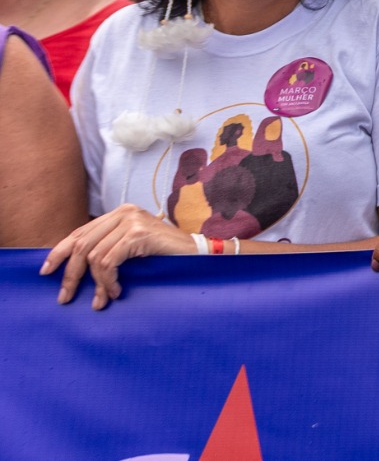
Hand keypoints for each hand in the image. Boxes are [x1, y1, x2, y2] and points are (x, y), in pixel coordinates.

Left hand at [40, 205, 195, 309]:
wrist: (198, 254)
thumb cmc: (165, 255)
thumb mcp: (132, 247)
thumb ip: (109, 247)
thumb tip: (74, 267)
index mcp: (119, 213)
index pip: (80, 232)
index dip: (59, 252)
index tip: (46, 272)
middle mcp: (124, 213)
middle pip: (81, 244)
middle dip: (71, 274)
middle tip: (66, 297)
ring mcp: (131, 222)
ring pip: (94, 256)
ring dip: (96, 284)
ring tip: (103, 299)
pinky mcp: (138, 234)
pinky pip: (108, 262)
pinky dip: (108, 281)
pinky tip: (117, 291)